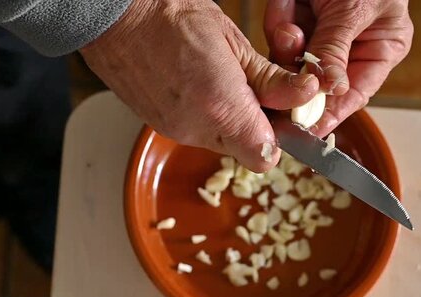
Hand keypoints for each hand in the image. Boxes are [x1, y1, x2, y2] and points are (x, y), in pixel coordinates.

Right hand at [80, 0, 318, 171]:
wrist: (116, 17)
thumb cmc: (172, 17)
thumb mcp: (234, 42)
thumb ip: (271, 79)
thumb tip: (304, 95)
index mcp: (221, 106)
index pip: (265, 156)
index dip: (279, 139)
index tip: (282, 115)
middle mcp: (197, 128)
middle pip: (245, 151)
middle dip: (258, 127)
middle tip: (255, 91)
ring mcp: (176, 131)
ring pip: (223, 143)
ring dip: (233, 121)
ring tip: (223, 82)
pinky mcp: (162, 127)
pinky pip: (199, 133)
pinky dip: (208, 117)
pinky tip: (201, 86)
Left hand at [264, 0, 412, 136]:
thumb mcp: (355, 10)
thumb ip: (337, 50)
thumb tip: (329, 93)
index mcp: (381, 47)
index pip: (355, 93)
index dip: (331, 114)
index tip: (307, 131)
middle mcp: (351, 44)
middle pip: (319, 80)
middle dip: (300, 74)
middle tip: (285, 81)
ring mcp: (322, 29)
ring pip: (294, 57)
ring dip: (287, 44)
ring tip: (291, 26)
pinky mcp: (299, 13)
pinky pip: (281, 30)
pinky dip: (280, 17)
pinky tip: (288, 2)